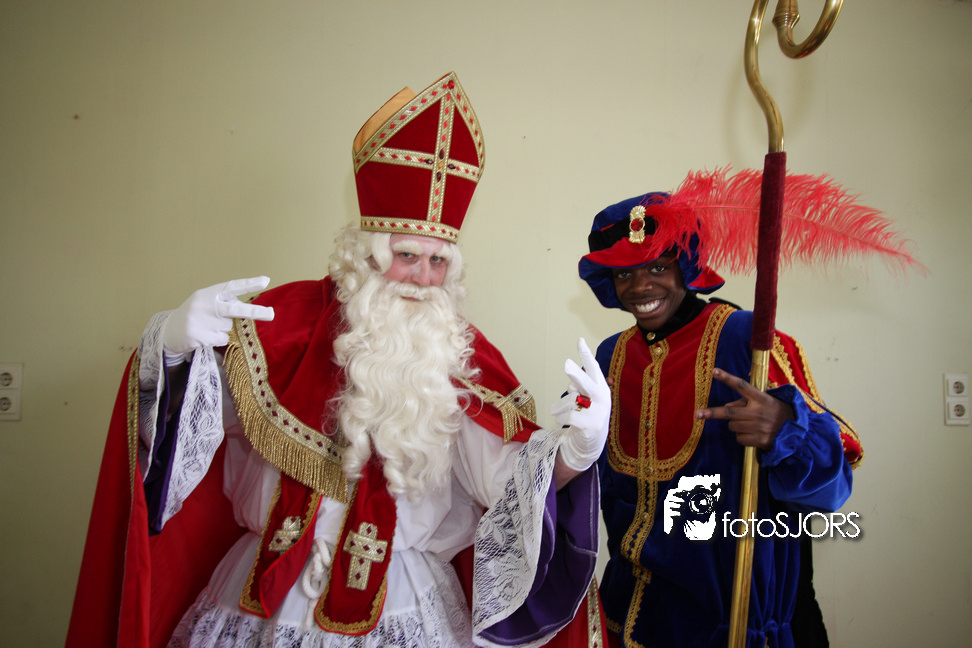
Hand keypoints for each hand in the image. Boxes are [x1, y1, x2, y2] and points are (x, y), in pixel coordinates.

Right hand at [163, 276, 274, 364]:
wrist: (168, 331)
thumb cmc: (194, 314)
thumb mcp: (206, 302)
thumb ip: (223, 302)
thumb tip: (244, 306)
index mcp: (208, 293)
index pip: (231, 287)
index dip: (248, 284)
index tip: (266, 280)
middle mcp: (204, 305)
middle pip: (234, 309)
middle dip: (255, 312)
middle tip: (272, 314)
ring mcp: (200, 321)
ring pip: (228, 327)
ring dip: (222, 329)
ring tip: (206, 327)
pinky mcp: (198, 336)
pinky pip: (222, 339)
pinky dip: (216, 339)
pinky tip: (204, 336)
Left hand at [550, 338, 610, 470]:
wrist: (592, 441)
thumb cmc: (586, 412)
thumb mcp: (586, 396)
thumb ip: (579, 383)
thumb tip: (570, 369)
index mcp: (601, 386)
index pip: (593, 368)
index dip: (586, 354)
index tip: (580, 340)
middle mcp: (602, 397)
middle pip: (586, 383)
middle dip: (576, 374)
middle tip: (566, 364)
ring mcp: (598, 412)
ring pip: (571, 401)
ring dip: (559, 406)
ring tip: (556, 410)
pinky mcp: (590, 426)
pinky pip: (567, 417)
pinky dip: (560, 418)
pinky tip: (562, 421)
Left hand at [694, 368, 793, 450]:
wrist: (797, 433)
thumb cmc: (777, 413)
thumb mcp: (765, 402)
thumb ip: (746, 401)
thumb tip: (727, 405)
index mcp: (761, 398)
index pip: (741, 385)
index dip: (727, 378)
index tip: (714, 371)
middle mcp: (759, 412)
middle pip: (729, 412)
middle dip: (712, 413)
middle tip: (697, 414)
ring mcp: (759, 427)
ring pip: (732, 426)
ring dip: (735, 425)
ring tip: (750, 424)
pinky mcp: (759, 440)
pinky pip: (739, 438)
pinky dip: (742, 437)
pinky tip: (754, 434)